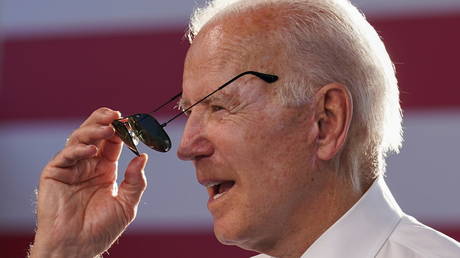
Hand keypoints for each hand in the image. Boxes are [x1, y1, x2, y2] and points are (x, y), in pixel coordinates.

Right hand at [29, 107, 147, 257]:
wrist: (77, 247)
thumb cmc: (101, 229)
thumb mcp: (126, 204)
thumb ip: (136, 181)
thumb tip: (143, 157)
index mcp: (105, 169)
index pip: (114, 142)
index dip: (122, 131)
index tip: (132, 122)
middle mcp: (88, 164)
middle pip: (96, 134)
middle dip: (105, 121)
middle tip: (117, 116)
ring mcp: (72, 167)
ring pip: (80, 138)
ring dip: (94, 130)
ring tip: (108, 128)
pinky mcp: (55, 173)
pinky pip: (66, 155)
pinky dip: (79, 149)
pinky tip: (93, 151)